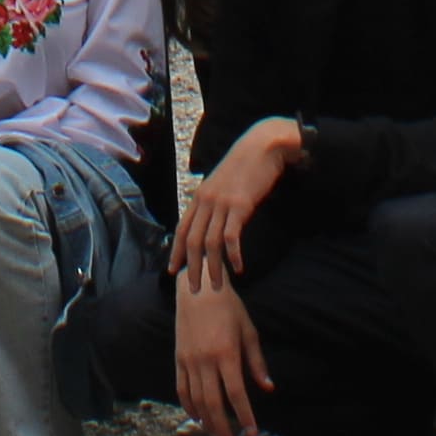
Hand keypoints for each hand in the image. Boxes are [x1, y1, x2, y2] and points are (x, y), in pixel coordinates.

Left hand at [173, 116, 297, 286]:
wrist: (263, 145)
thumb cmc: (246, 164)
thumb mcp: (223, 181)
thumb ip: (214, 199)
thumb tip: (212, 218)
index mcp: (200, 195)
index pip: (182, 228)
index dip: (176, 251)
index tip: (172, 270)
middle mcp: (206, 200)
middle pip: (193, 240)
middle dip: (191, 267)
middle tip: (194, 289)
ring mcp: (221, 203)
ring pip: (210, 243)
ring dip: (212, 267)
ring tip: (216, 285)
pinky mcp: (239, 206)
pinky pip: (231, 237)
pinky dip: (233, 255)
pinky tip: (238, 268)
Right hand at [173, 275, 262, 435]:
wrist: (198, 289)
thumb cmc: (229, 308)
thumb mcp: (249, 331)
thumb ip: (257, 362)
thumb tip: (268, 388)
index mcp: (227, 354)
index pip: (236, 394)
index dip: (245, 416)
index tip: (252, 432)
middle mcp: (206, 361)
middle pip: (214, 404)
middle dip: (223, 428)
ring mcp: (190, 361)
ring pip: (197, 401)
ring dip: (207, 422)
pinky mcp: (179, 359)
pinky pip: (182, 389)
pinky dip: (189, 407)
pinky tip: (198, 417)